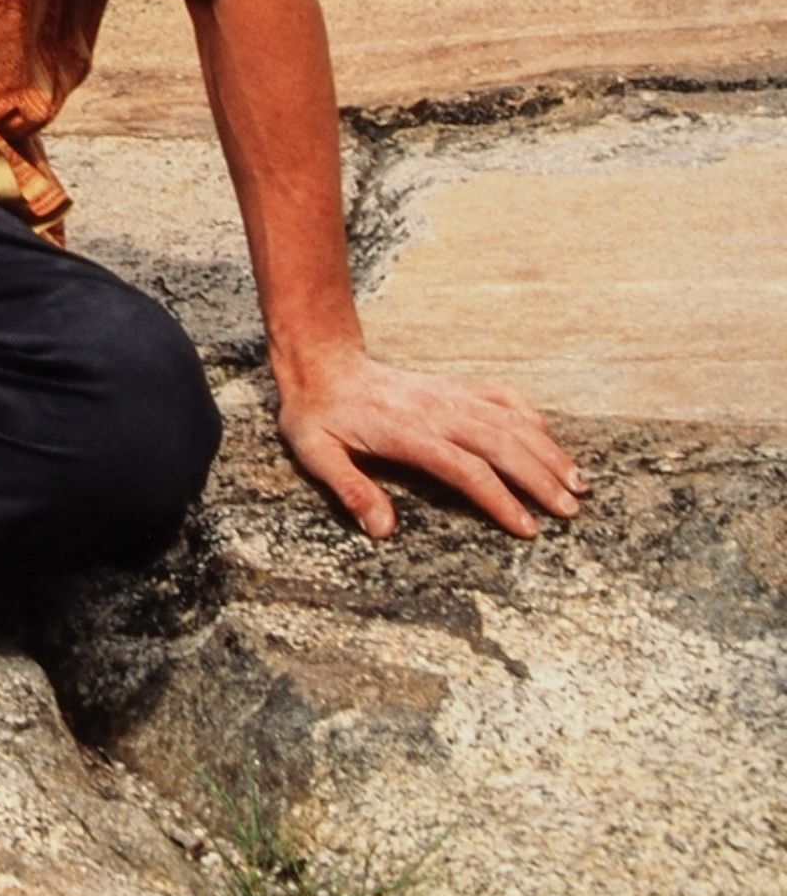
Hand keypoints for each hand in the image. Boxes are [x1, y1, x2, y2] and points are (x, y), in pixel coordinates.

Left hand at [276, 344, 585, 538]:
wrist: (322, 365)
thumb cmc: (318, 416)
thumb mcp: (316, 453)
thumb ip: (349, 488)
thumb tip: (381, 530)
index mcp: (405, 431)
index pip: (463, 467)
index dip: (498, 498)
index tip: (528, 527)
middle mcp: (436, 410)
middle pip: (500, 443)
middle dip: (539, 478)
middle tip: (570, 512)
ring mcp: (449, 395)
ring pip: (510, 421)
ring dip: (547, 451)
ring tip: (578, 484)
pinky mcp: (454, 387)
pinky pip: (501, 397)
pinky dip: (530, 416)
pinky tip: (549, 440)